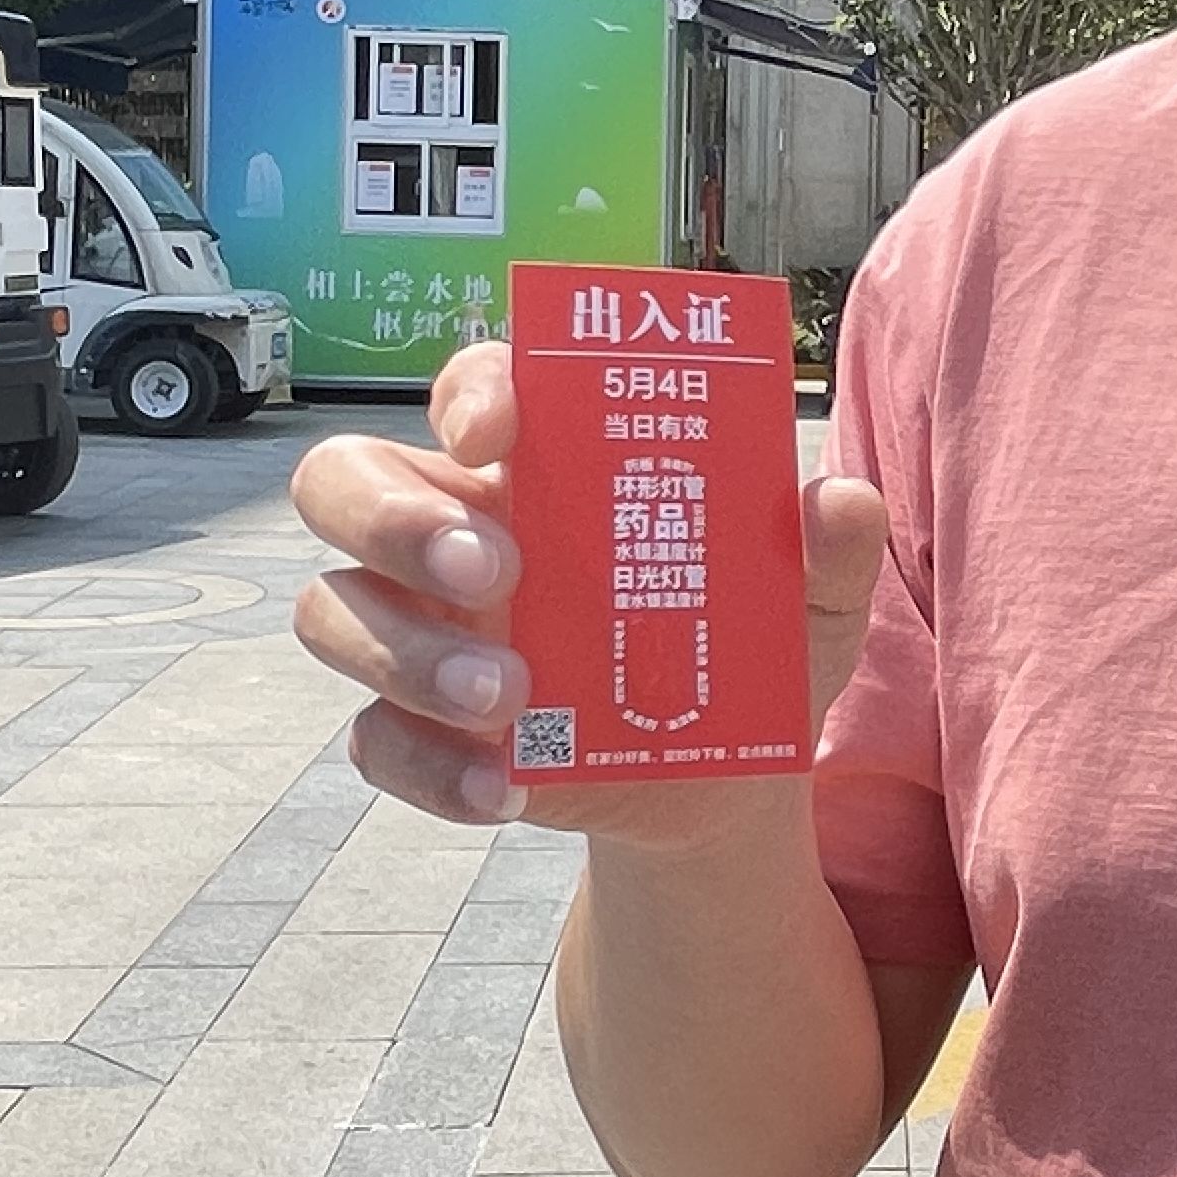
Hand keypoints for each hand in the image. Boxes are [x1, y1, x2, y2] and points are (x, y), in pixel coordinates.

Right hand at [291, 337, 890, 847]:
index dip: (470, 392)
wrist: (723, 783)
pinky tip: (506, 789)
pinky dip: (430, 767)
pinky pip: (375, 740)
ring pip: (333, 610)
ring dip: (409, 653)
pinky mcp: (417, 729)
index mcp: (541, 464)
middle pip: (342, 481)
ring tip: (514, 698)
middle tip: (495, 571)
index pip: (473, 388)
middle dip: (391, 518)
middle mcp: (452, 530)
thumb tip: (842, 501)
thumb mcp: (809, 602)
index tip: (499, 432)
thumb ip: (828, 549)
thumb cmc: (752, 649)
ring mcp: (421, 630)